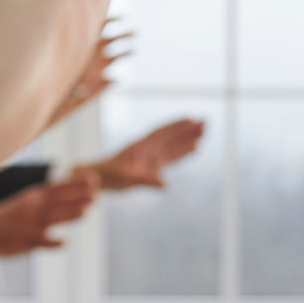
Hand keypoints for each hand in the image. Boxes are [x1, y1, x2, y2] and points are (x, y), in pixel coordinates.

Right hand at [0, 172, 97, 257]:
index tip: (93, 179)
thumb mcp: (26, 202)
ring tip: (86, 211)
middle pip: (58, 201)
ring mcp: (30, 224)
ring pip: (51, 217)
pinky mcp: (26, 240)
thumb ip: (47, 200)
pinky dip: (52, 242)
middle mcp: (33, 208)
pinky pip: (40, 242)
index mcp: (34, 197)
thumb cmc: (7, 217)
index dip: (76, 184)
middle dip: (77, 197)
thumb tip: (69, 199)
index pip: (58, 188)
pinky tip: (64, 243)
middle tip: (96, 195)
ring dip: (68, 214)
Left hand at [86, 118, 204, 190]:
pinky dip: (183, 152)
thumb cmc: (109, 176)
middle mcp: (147, 149)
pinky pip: (171, 157)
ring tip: (204, 132)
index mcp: (140, 147)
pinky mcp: (152, 165)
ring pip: (173, 145)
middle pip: (170, 136)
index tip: (191, 119)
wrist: (98, 178)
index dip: (175, 126)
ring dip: (187, 138)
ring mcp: (150, 156)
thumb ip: (145, 180)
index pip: (161, 134)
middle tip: (205, 122)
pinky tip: (194, 149)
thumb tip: (165, 184)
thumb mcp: (126, 178)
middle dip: (186, 130)